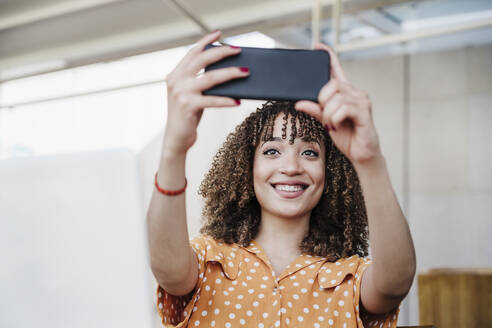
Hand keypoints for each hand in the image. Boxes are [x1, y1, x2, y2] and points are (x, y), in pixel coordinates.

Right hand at [163, 30, 248, 153]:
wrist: (176, 138)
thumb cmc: (188, 116)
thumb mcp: (192, 95)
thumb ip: (201, 82)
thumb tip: (228, 72)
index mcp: (176, 75)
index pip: (192, 53)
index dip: (206, 41)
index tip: (219, 33)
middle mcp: (176, 81)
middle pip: (202, 60)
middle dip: (222, 52)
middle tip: (238, 50)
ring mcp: (181, 93)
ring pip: (210, 78)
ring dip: (231, 74)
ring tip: (246, 72)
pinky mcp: (188, 106)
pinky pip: (213, 100)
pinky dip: (227, 100)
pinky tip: (238, 101)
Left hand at [295, 42, 380, 164]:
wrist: (361, 154)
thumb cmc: (346, 136)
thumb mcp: (325, 121)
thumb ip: (315, 110)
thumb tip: (299, 102)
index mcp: (345, 93)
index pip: (336, 69)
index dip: (328, 56)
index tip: (318, 45)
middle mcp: (355, 93)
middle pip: (332, 84)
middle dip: (322, 101)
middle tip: (325, 117)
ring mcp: (362, 101)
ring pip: (335, 98)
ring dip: (328, 114)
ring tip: (332, 125)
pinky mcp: (365, 111)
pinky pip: (343, 108)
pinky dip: (335, 118)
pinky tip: (338, 126)